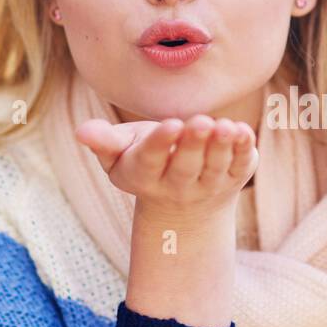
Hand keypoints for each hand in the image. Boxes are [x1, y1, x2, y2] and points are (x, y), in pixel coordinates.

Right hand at [75, 114, 257, 217]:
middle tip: (201, 122)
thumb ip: (104, 142)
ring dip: (222, 147)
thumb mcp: (120, 154)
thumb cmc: (145, 162)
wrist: (181, 205)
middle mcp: (177, 185)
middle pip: (186, 166)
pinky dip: (244, 151)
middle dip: (193, 144)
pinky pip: (240, 166)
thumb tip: (81, 131)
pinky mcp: (234, 179)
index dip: (161, 144)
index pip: (151, 160)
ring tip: (227, 126)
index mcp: (145, 175)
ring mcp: (208, 185)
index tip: (171, 124)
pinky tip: (245, 132)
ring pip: (215, 167)